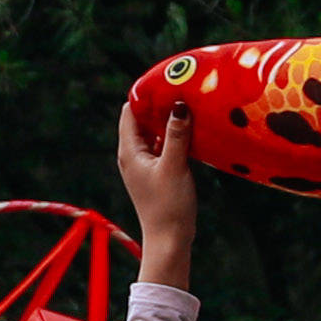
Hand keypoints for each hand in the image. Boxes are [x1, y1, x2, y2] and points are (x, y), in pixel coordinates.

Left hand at [112, 94, 201, 280]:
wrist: (169, 240)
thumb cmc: (168, 206)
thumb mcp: (174, 166)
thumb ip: (176, 134)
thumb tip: (178, 104)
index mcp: (129, 151)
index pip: (130, 111)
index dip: (145, 94)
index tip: (166, 80)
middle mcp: (132, 155)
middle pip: (142, 119)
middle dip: (160, 104)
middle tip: (182, 88)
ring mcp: (144, 164)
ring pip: (154, 133)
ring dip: (168, 120)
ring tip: (189, 104)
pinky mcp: (157, 172)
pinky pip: (163, 146)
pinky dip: (174, 136)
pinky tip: (192, 130)